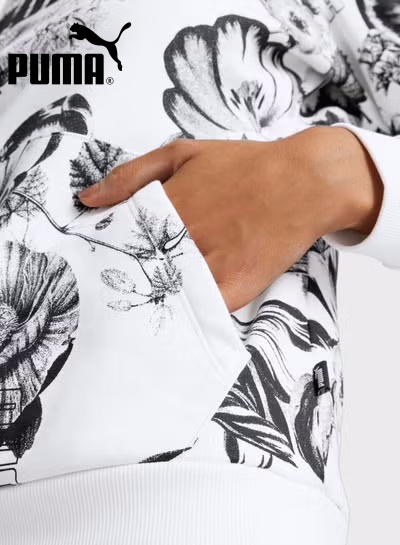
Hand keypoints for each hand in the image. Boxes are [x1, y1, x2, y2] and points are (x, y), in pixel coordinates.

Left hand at [78, 126, 382, 311]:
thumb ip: (131, 175)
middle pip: (137, 270)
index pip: (117, 240)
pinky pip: (198, 311)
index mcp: (165, 208)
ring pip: (164, 293)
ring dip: (149, 299)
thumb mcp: (182, 153)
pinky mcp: (233, 289)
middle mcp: (183, 239)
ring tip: (140, 303)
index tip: (97, 260)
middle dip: (122, 278)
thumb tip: (87, 200)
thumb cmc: (244, 165)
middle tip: (113, 287)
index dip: (106, 252)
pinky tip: (174, 313)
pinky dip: (184, 314)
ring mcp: (209, 266)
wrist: (304, 183)